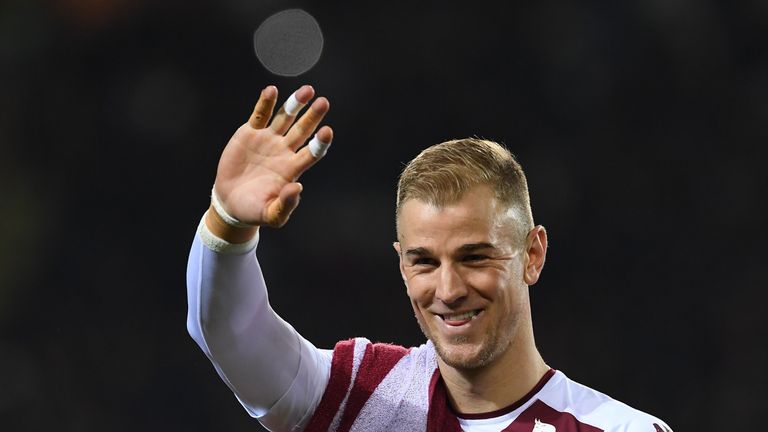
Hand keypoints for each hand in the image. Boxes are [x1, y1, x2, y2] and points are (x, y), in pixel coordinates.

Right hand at [207, 85, 332, 239]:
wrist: (230, 202)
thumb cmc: (254, 210)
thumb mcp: (271, 214)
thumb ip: (285, 205)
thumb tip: (298, 187)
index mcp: (292, 169)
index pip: (311, 153)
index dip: (320, 143)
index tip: (327, 131)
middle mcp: (284, 151)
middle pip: (303, 130)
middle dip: (313, 116)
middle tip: (324, 102)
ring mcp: (268, 140)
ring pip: (285, 118)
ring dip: (295, 104)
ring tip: (307, 91)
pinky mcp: (250, 133)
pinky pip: (260, 115)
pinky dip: (266, 103)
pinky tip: (271, 91)